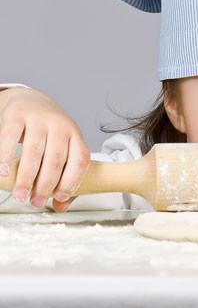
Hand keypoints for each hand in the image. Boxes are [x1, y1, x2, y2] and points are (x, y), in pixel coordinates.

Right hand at [0, 87, 90, 212]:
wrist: (31, 100)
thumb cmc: (48, 131)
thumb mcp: (62, 147)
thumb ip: (64, 175)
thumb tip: (60, 206)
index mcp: (75, 134)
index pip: (80, 159)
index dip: (72, 180)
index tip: (60, 198)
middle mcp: (60, 125)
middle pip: (56, 159)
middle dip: (46, 185)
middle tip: (35, 203)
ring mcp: (39, 119)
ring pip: (34, 151)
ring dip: (26, 177)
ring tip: (20, 195)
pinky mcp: (17, 116)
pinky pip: (10, 138)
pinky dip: (6, 156)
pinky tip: (4, 172)